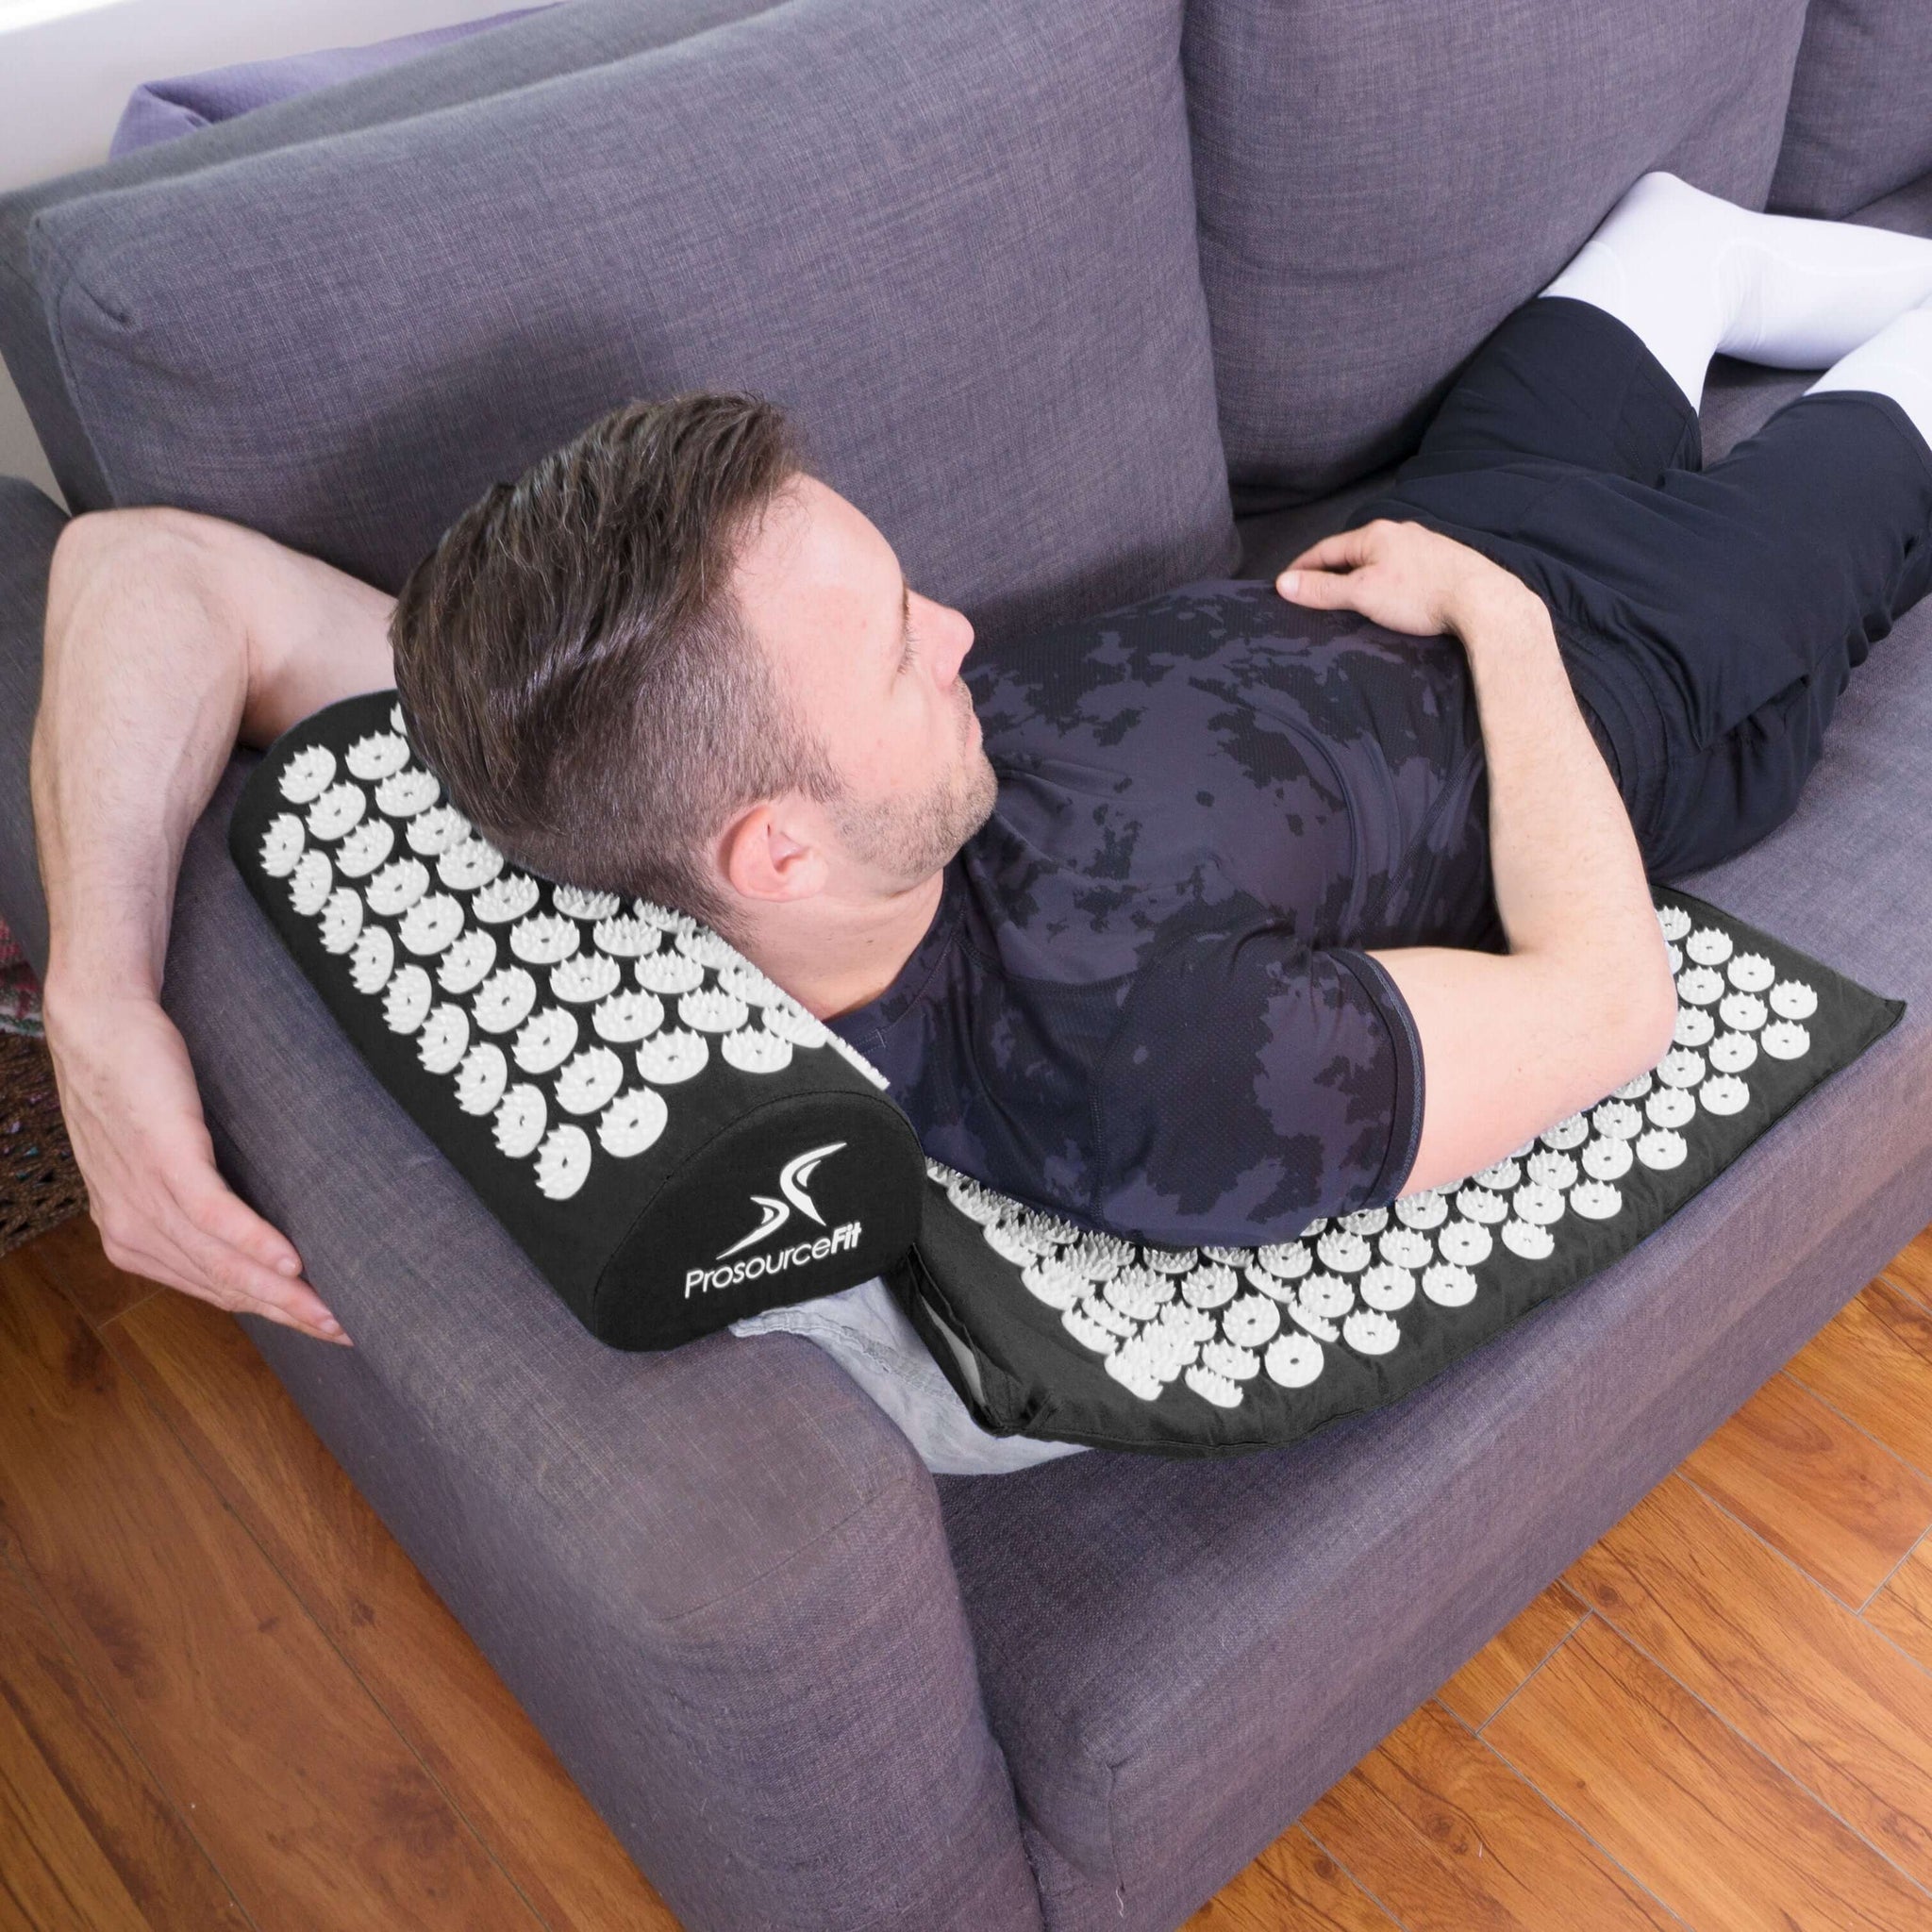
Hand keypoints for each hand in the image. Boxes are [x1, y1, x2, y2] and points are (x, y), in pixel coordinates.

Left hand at [41, 984, 350, 1343]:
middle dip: (286, 1315)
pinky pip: (213, 1216)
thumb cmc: (138, 1081)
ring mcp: (145, 1198)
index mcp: (132, 1237)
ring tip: (330, 1311)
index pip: (215, 1290)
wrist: (100, 1022)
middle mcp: (132, 1230)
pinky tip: (292, 1261)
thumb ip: (191, 1201)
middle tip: (344, 1331)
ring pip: (221, 1263)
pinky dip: (254, 1242)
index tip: (323, 1327)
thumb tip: (252, 1227)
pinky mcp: (164, 1160)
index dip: (271, 1314)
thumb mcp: (159, 1157)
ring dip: (281, 1292)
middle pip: (223, 1287)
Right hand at [1275, 518, 1519, 637]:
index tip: (1286, 583)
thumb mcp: (1362, 594)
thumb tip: (1285, 583)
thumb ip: (1323, 589)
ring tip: (1349, 595)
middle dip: (1332, 570)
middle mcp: (1400, 532)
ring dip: (1361, 574)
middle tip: (1313, 591)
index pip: (1326, 548)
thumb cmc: (1420, 594)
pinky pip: (1403, 568)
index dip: (1303, 567)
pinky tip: (1390, 594)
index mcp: (1375, 534)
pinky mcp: (1443, 561)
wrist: (1482, 599)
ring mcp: (1424, 545)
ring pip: (1380, 558)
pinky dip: (1386, 579)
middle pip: (1354, 551)